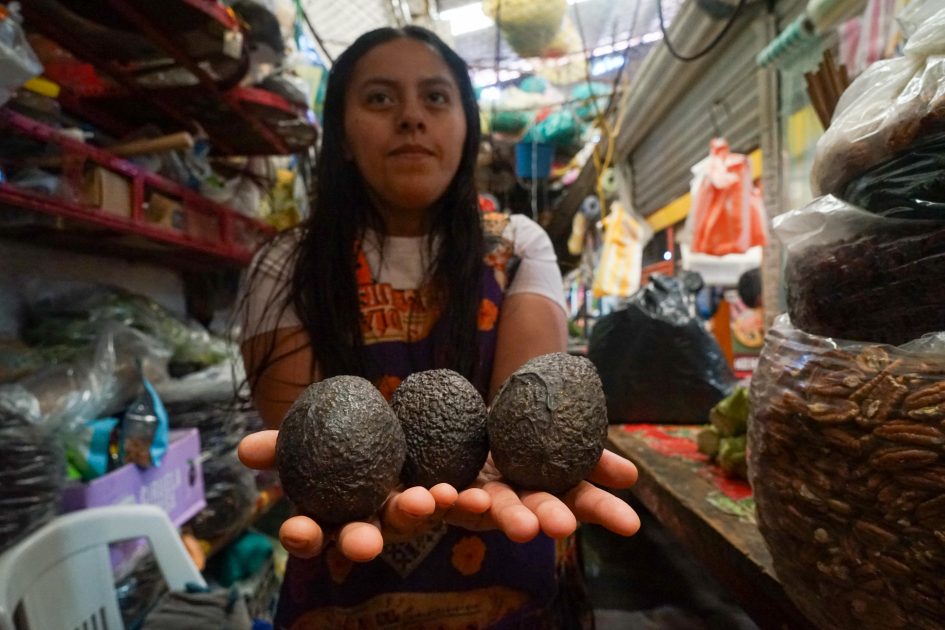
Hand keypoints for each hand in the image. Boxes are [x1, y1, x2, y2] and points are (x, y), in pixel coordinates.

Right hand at [237, 431, 490, 561]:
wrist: (418, 422)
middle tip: (365, 542)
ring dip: (422, 513)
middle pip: (366, 534)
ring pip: (418, 519)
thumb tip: (243, 449)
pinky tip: (481, 497)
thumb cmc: (353, 440)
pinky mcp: (460, 504)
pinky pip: (468, 507)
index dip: (304, 535)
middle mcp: (377, 520)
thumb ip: (284, 443)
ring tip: (429, 498)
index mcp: (337, 511)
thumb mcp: (317, 434)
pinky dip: (476, 505)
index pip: (314, 530)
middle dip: (364, 540)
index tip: (297, 532)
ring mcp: (418, 514)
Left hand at [445, 450, 640, 542]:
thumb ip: (588, 458)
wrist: (453, 424)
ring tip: (503, 515)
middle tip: (560, 525)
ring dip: (497, 515)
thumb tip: (631, 476)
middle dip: (544, 517)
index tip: (631, 524)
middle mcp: (511, 503)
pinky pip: (432, 502)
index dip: (602, 511)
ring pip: (483, 510)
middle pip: (531, 513)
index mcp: (543, 490)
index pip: (579, 501)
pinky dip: (431, 501)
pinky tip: (435, 495)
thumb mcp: (554, 437)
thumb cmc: (514, 434)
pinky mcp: (436, 498)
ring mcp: (473, 503)